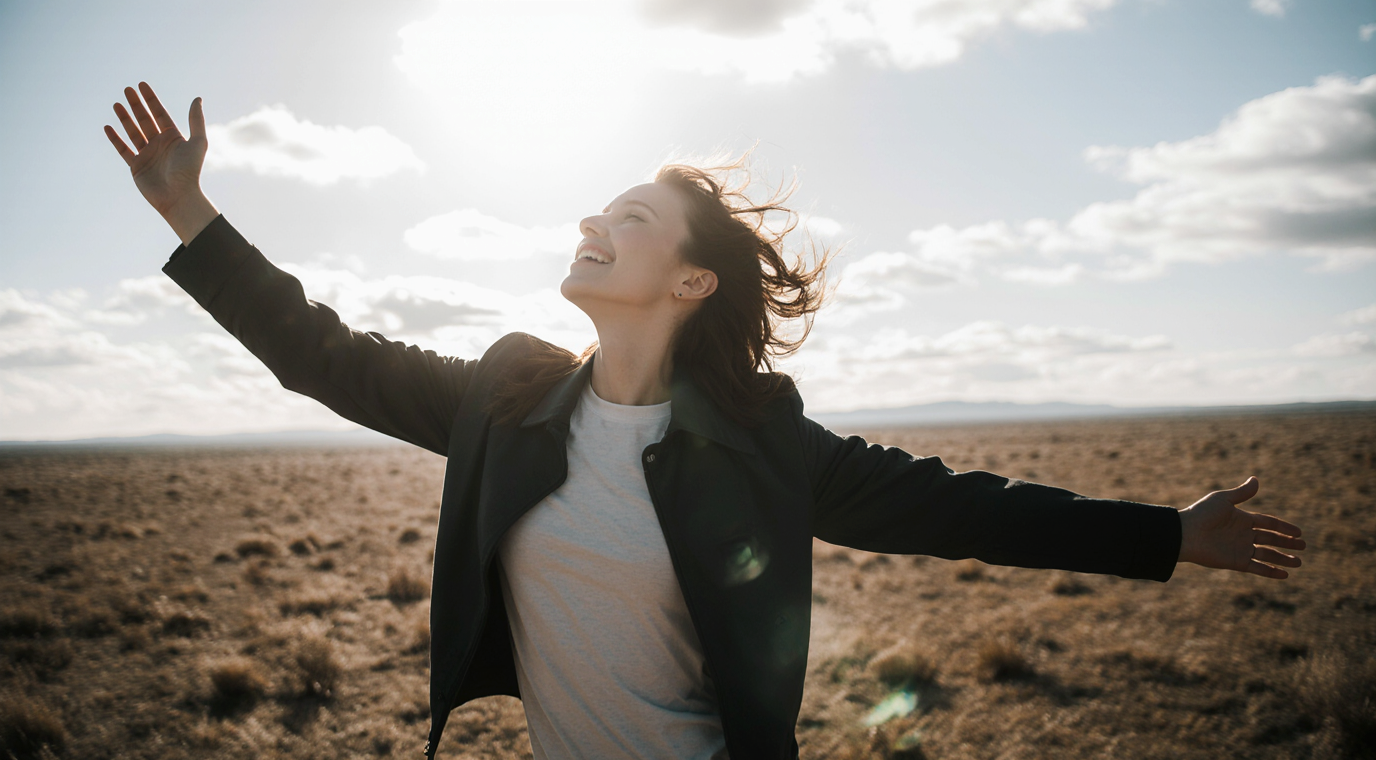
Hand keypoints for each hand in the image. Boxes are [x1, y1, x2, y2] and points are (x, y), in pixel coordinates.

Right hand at [104, 82, 217, 244]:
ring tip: (116, 103)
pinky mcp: (137, 166)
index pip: (160, 113)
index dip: (151, 99)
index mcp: (174, 138)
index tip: (141, 84)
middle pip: (145, 120)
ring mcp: (147, 155)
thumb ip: (196, 120)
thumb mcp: (197, 142)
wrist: (178, 197)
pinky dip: (115, 138)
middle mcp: (160, 145)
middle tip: (127, 89)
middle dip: (136, 104)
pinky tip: (108, 127)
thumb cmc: (190, 171)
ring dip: (125, 118)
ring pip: (133, 132)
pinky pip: (123, 149)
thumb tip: (197, 98)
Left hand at [1177, 476, 1303, 578]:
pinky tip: (1285, 574)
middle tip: (1304, 546)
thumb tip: (1256, 479)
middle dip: (1288, 543)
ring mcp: (1241, 549)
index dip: (1284, 527)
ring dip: (1283, 559)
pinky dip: (1271, 571)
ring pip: (1267, 555)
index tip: (1299, 532)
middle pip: (1271, 539)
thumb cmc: (1202, 514)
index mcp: (1242, 519)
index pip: (1268, 523)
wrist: (1186, 534)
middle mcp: (1243, 535)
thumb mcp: (1223, 500)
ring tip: (1299, 562)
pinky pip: (1257, 568)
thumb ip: (1241, 493)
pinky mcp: (1236, 562)